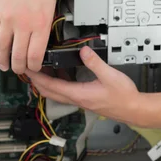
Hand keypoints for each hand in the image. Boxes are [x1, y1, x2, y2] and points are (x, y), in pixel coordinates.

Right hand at [0, 0, 55, 73]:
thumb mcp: (51, 3)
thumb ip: (45, 24)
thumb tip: (42, 42)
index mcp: (41, 21)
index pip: (36, 54)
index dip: (35, 66)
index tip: (35, 68)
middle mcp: (24, 22)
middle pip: (19, 55)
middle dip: (20, 67)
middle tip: (21, 71)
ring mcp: (8, 18)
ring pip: (4, 48)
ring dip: (5, 60)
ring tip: (7, 66)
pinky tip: (0, 50)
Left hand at [26, 46, 141, 123]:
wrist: (133, 108)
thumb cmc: (123, 96)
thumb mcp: (110, 75)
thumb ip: (95, 63)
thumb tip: (83, 51)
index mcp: (78, 94)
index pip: (51, 86)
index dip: (37, 77)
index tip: (27, 69)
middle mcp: (76, 99)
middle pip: (49, 92)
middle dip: (36, 81)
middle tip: (28, 68)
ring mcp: (80, 100)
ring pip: (56, 93)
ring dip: (46, 83)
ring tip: (40, 69)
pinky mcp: (85, 98)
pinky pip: (65, 92)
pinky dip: (57, 84)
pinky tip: (61, 75)